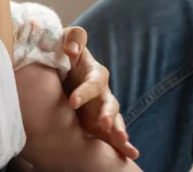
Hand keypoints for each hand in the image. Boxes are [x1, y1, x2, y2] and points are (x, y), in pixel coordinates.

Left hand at [62, 27, 139, 159]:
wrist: (59, 72)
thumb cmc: (63, 54)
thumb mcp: (65, 41)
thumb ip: (71, 39)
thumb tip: (71, 49)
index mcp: (93, 73)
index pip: (92, 82)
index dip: (85, 91)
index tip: (72, 102)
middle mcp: (102, 92)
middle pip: (110, 102)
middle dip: (108, 114)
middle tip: (103, 124)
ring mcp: (102, 108)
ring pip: (115, 119)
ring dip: (119, 129)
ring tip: (122, 140)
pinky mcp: (99, 122)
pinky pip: (113, 134)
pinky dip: (123, 145)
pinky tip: (132, 154)